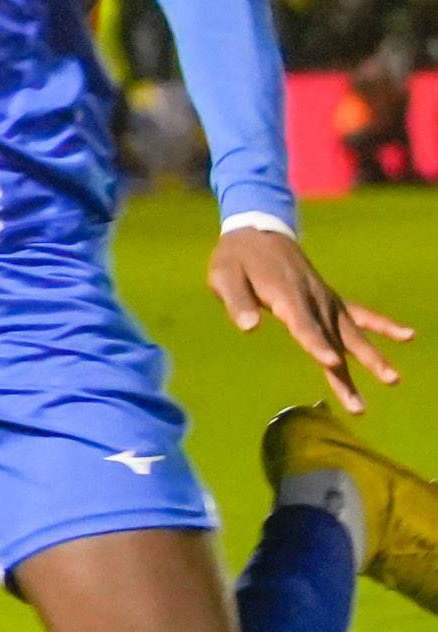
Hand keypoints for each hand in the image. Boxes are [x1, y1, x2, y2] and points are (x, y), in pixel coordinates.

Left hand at [209, 225, 411, 412]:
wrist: (258, 232)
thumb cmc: (236, 259)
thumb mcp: (225, 276)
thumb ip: (237, 301)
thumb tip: (248, 327)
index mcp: (286, 296)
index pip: (303, 325)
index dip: (317, 344)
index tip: (333, 363)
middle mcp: (312, 300)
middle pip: (333, 338)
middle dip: (348, 368)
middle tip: (360, 399)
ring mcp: (326, 300)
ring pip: (351, 333)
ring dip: (371, 357)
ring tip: (393, 380)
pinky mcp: (330, 299)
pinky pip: (361, 314)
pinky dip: (383, 325)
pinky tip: (408, 335)